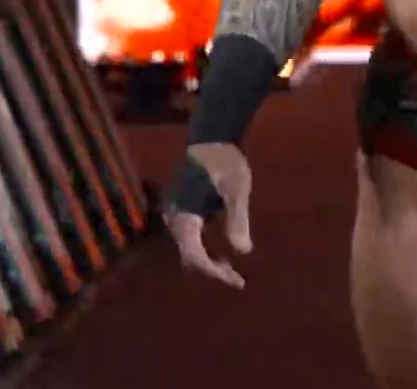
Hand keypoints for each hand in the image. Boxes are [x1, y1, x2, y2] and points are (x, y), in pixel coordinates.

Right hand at [166, 142, 252, 288]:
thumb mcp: (236, 189)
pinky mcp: (182, 207)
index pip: (195, 255)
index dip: (214, 271)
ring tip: (231, 269)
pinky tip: (222, 248)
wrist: (212, 135)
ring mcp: (176, 212)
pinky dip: (205, 246)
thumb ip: (238, 220)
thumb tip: (242, 252)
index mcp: (183, 216)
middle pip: (189, 255)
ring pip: (188, 246)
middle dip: (212, 269)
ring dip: (208, 259)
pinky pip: (191, 236)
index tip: (236, 280)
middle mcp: (174, 217)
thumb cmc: (225, 161)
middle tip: (237, 279)